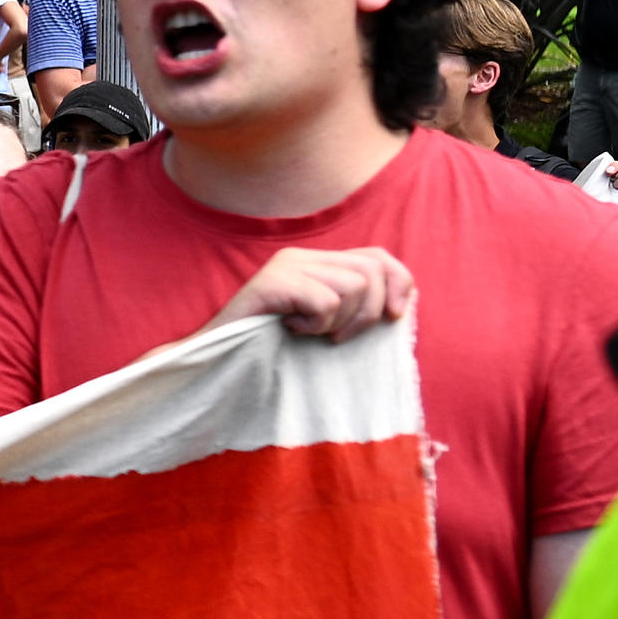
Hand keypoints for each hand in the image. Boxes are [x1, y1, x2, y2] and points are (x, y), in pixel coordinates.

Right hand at [214, 245, 418, 340]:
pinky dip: (314, 324)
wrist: (216, 363)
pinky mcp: (272, 282)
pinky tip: (289, 329)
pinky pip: (324, 301)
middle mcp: (302, 256)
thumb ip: (353, 305)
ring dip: (338, 322)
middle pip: (371, 272)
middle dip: (367, 313)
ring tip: (310, 332)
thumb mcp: (323, 324)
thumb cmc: (271, 350)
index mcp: (316, 262)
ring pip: (353, 286)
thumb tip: (401, 302)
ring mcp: (285, 266)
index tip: (394, 317)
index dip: (398, 283)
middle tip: (337, 337)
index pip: (378, 257)